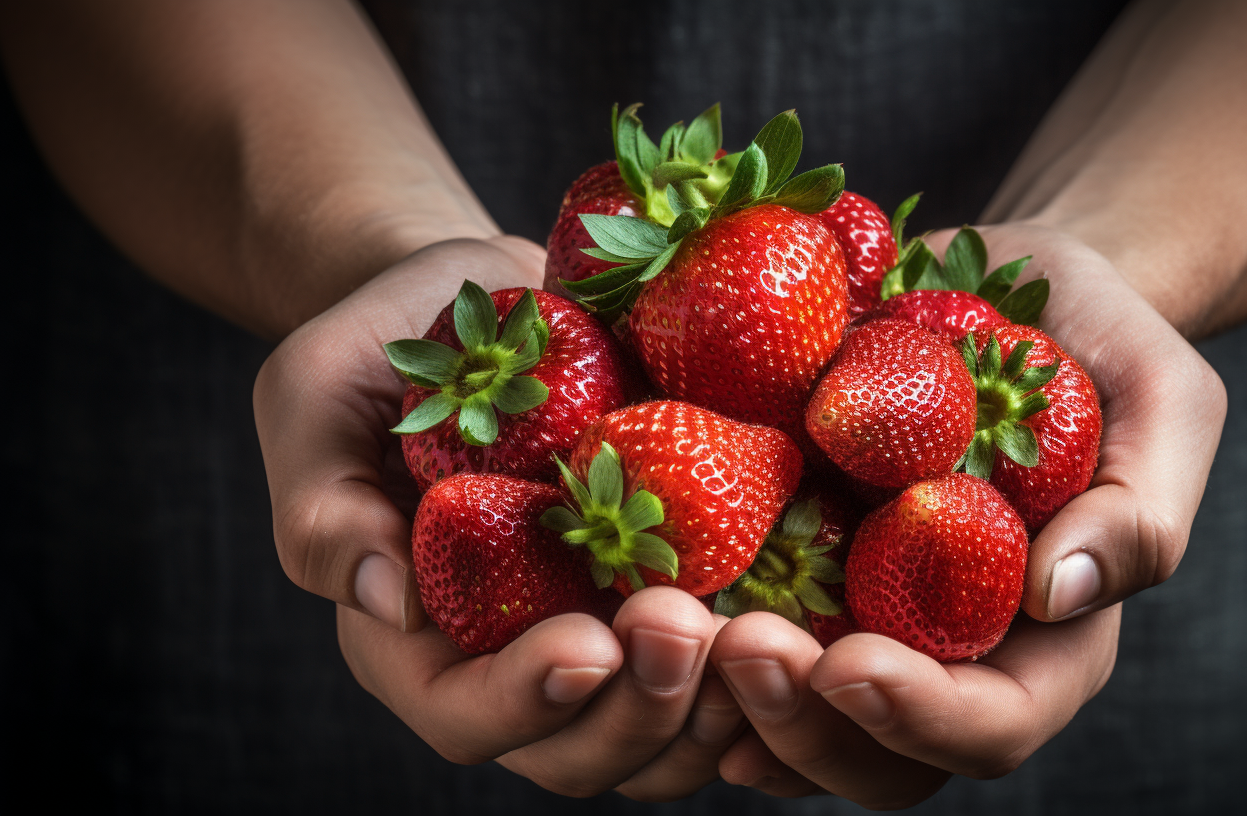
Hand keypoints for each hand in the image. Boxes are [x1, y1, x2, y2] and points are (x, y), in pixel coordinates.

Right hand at [254, 238, 743, 798]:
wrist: (484, 294)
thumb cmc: (384, 341)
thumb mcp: (311, 396)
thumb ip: (320, 501)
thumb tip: (379, 597)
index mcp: (417, 635)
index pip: (464, 715)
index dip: (527, 702)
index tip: (589, 645)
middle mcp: (516, 653)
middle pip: (580, 750)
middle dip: (640, 712)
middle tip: (689, 629)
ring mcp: (603, 626)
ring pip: (666, 733)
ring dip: (719, 706)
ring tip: (763, 636)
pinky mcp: (675, 585)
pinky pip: (729, 664)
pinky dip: (768, 662)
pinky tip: (807, 616)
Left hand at [708, 222, 1224, 804]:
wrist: (1007, 286)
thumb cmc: (1097, 338)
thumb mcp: (1163, 398)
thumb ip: (1141, 507)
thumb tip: (1062, 596)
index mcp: (1044, 637)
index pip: (993, 724)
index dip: (921, 718)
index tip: (849, 664)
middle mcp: (947, 653)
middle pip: (880, 756)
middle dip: (803, 723)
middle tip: (738, 646)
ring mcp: (865, 620)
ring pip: (795, 724)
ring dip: (730, 701)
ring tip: (674, 631)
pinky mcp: (798, 572)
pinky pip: (740, 649)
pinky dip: (691, 651)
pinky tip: (646, 607)